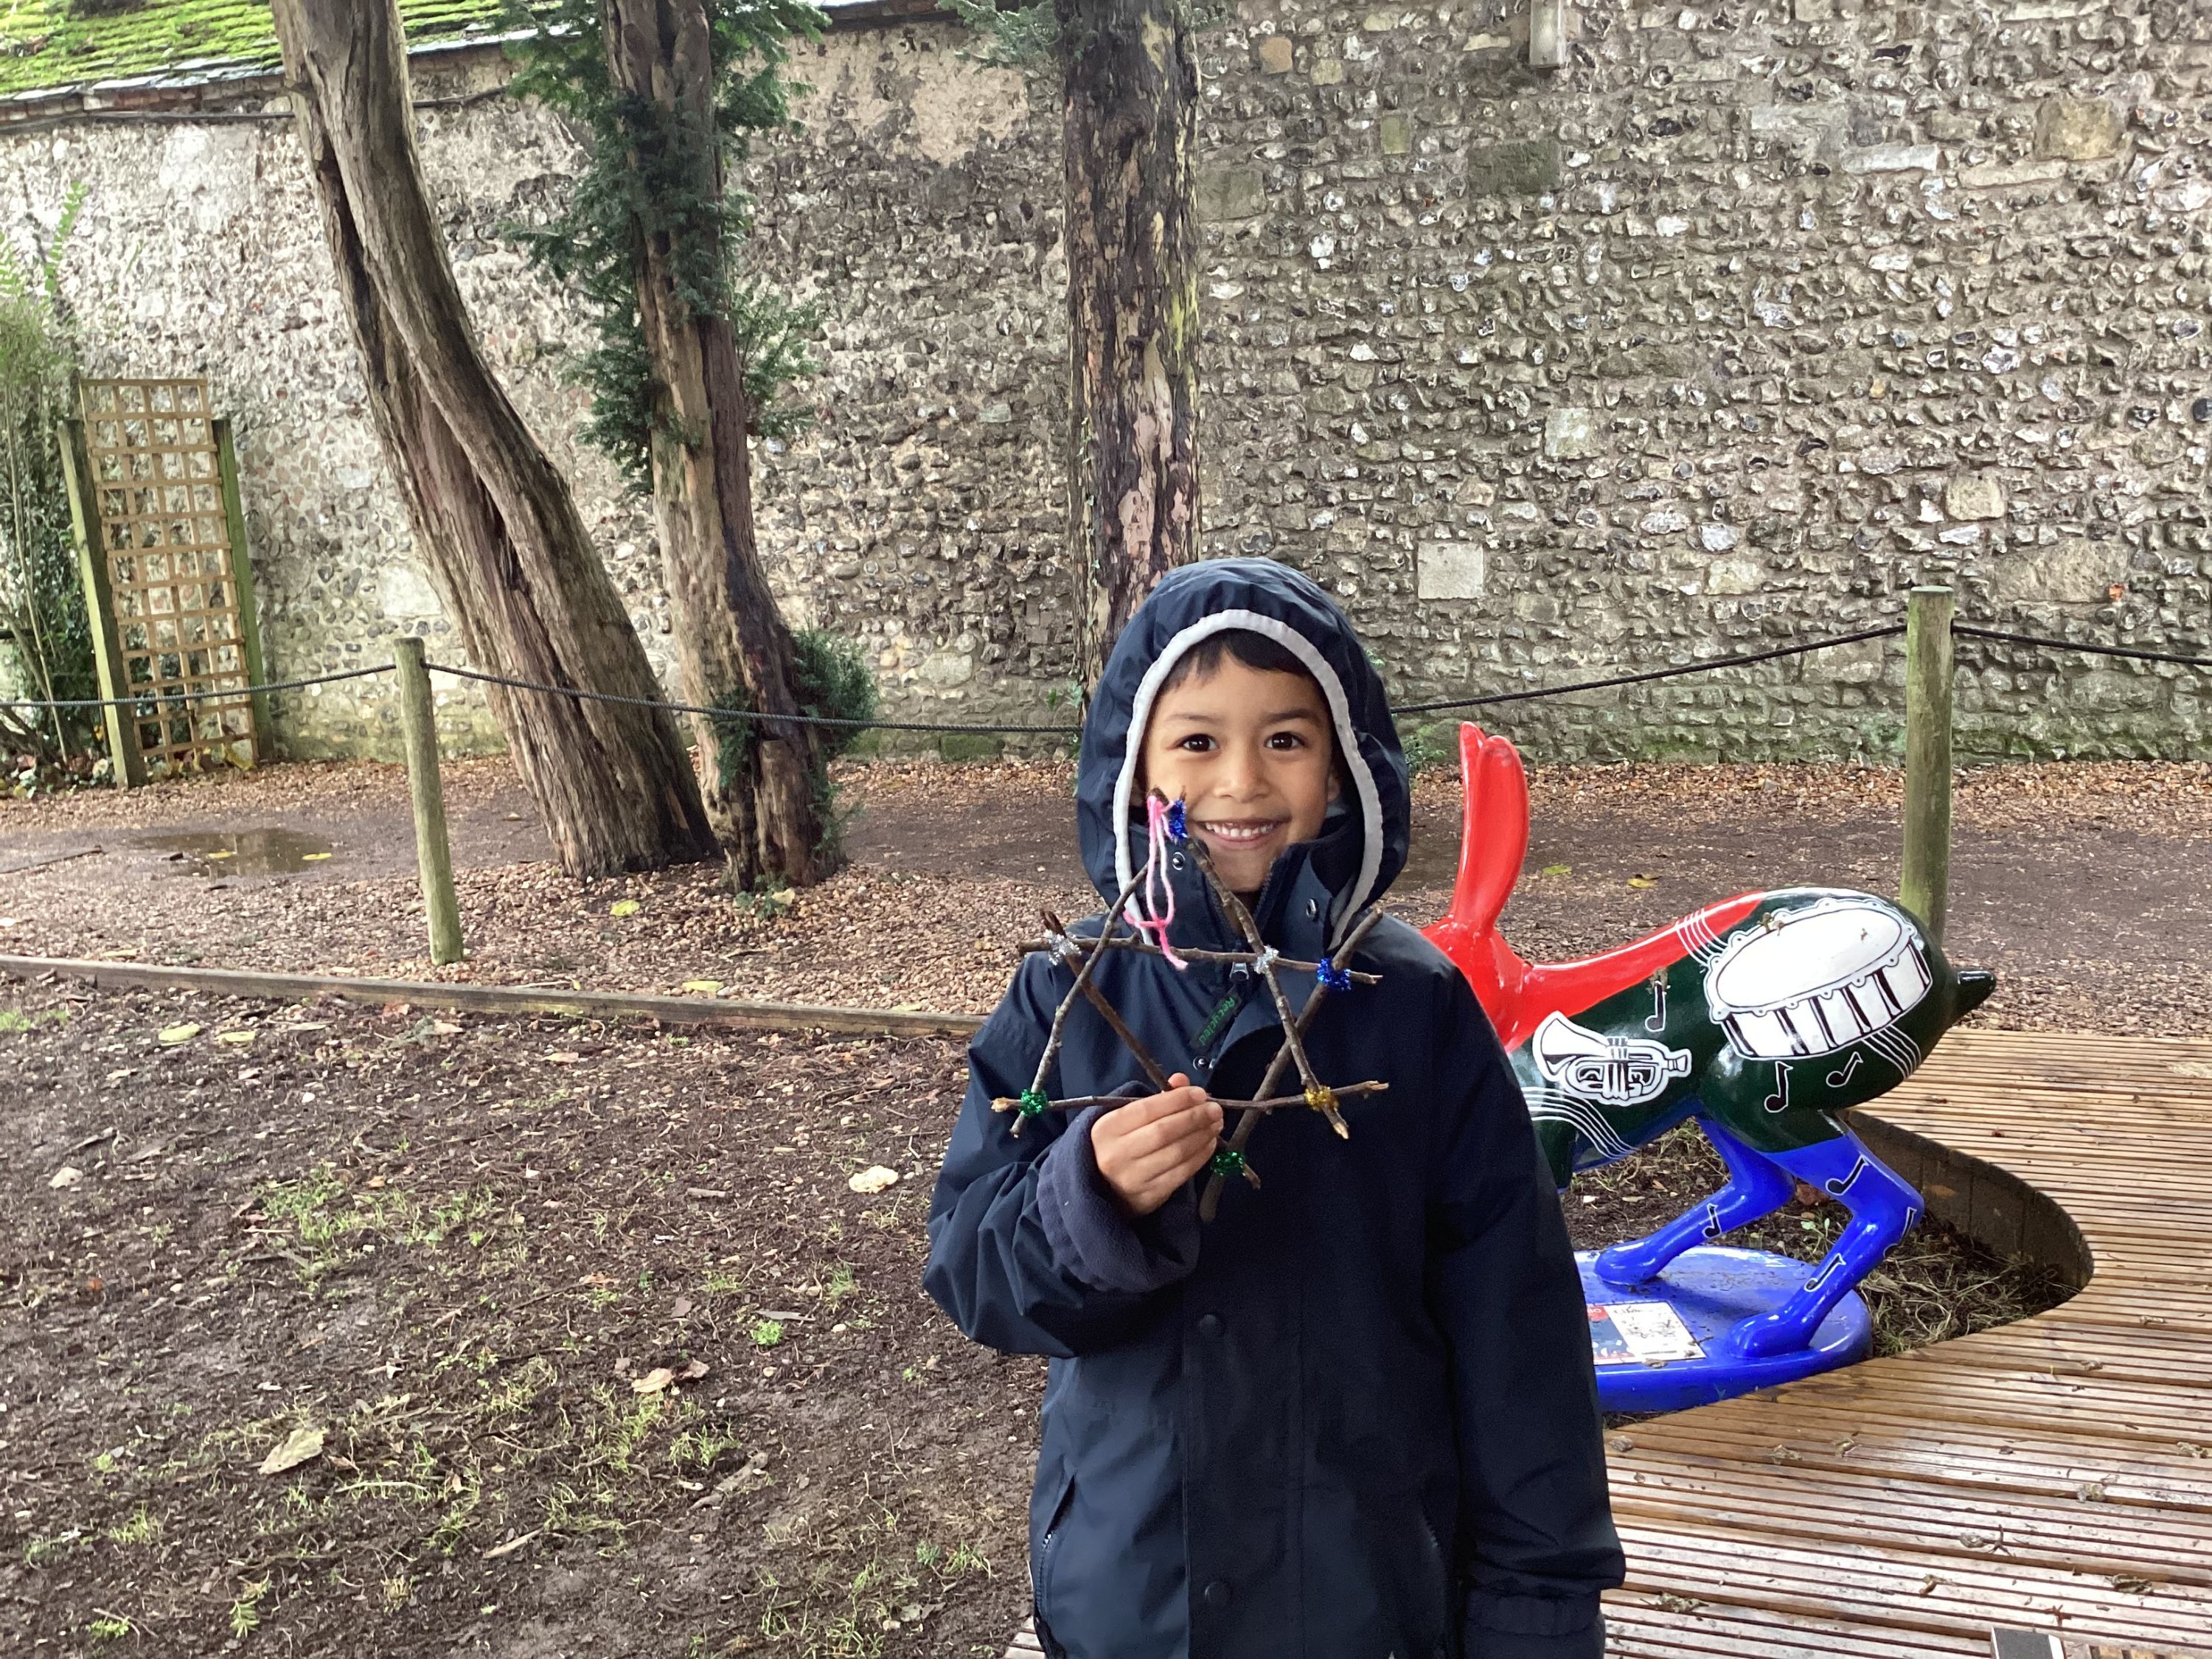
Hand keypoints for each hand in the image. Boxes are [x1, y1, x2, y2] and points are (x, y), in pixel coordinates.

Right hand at [1090, 1073, 1223, 1216]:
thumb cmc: (1116, 1146)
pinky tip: (1210, 1143)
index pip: (1146, 1109)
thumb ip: (1153, 1100)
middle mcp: (1117, 1154)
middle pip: (1164, 1132)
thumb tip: (1182, 1081)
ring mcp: (1133, 1177)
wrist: (1101, 1189)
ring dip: (1202, 1135)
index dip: (1177, 1100)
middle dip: (1195, 1117)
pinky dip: (1200, 1156)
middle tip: (1215, 1109)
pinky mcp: (1150, 1195)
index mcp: (1107, 1129)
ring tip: (1216, 1124)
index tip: (1199, 1093)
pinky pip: (1182, 1173)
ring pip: (1176, 1153)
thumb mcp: (1124, 1119)